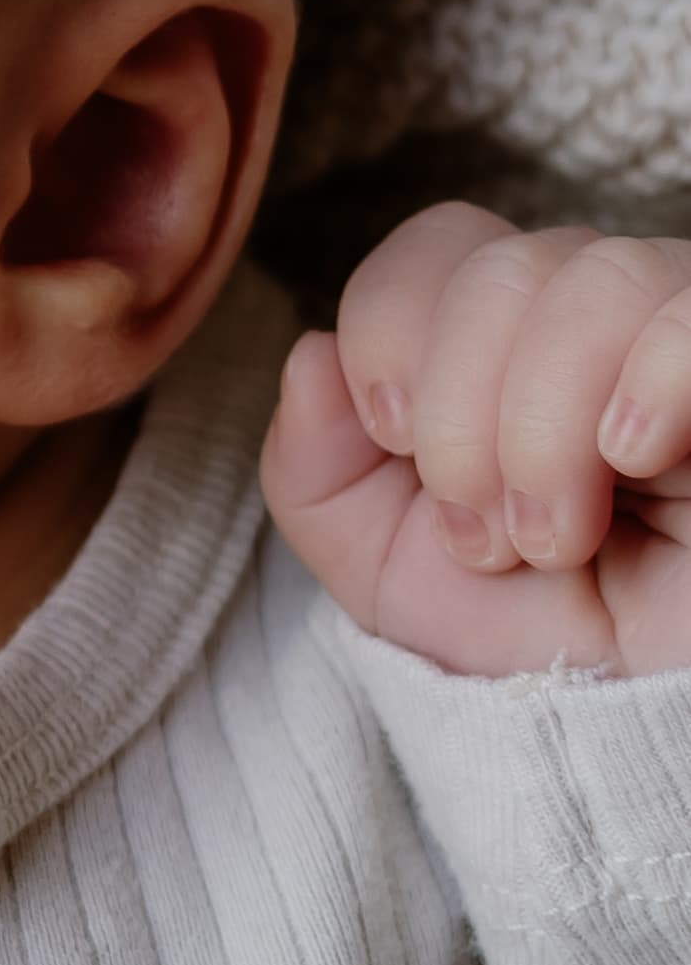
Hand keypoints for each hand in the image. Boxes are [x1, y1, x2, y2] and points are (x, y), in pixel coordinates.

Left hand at [262, 203, 690, 678]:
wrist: (648, 722)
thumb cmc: (539, 640)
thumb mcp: (389, 571)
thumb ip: (317, 471)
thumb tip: (310, 352)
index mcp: (509, 337)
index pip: (442, 243)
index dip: (392, 334)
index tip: (398, 446)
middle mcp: (603, 316)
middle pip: (501, 267)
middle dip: (463, 420)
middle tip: (493, 538)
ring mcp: (682, 337)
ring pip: (595, 276)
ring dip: (544, 428)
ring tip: (559, 540)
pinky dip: (649, 379)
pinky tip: (635, 454)